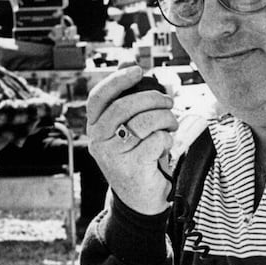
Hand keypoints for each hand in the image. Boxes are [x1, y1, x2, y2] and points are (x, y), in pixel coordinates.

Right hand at [86, 63, 177, 213]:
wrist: (141, 200)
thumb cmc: (137, 158)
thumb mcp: (127, 130)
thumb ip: (126, 101)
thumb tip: (128, 64)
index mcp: (95, 128)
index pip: (98, 98)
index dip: (117, 80)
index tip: (138, 71)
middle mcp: (99, 142)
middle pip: (125, 106)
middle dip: (153, 99)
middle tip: (168, 103)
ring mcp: (114, 156)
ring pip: (144, 122)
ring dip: (165, 118)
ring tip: (171, 125)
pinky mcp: (132, 168)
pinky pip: (155, 140)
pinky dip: (166, 139)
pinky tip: (165, 145)